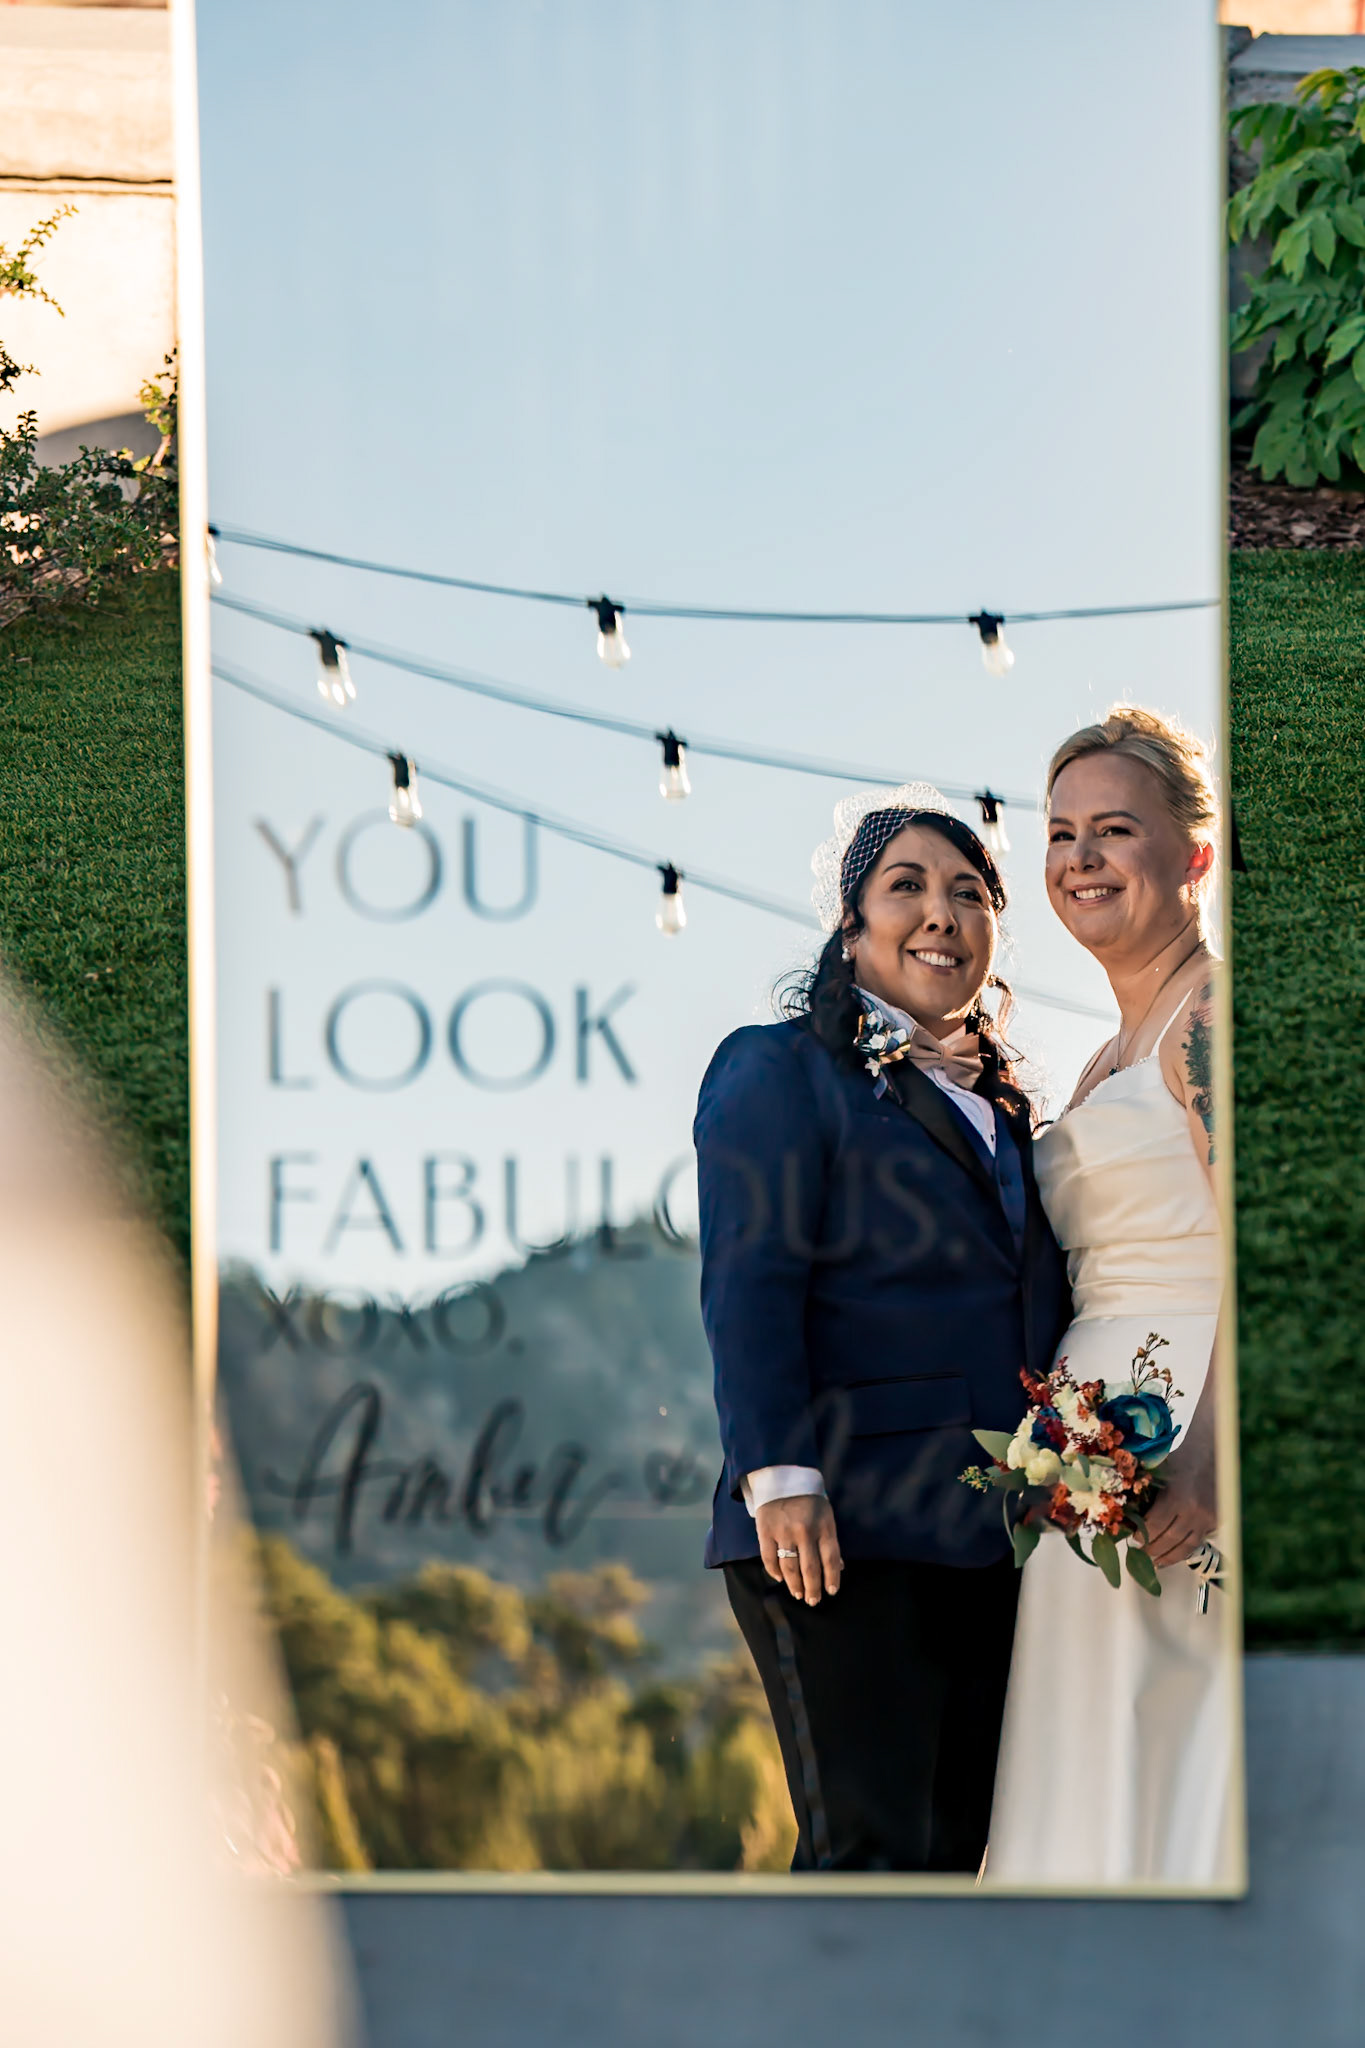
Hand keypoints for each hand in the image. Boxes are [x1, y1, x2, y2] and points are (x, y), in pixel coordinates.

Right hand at [755, 1494, 842, 1603]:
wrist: (781, 1476)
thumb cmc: (809, 1498)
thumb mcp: (826, 1515)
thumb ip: (830, 1541)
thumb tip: (837, 1567)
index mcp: (823, 1526)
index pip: (830, 1559)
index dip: (832, 1578)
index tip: (832, 1592)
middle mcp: (805, 1531)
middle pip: (810, 1568)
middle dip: (813, 1589)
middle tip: (813, 1601)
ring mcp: (784, 1532)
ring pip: (790, 1567)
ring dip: (794, 1585)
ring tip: (798, 1594)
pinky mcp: (765, 1531)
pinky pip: (769, 1558)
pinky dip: (774, 1572)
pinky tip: (780, 1579)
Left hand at [1144, 1444, 1217, 1568]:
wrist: (1214, 1450)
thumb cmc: (1181, 1457)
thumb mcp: (1159, 1469)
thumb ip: (1144, 1491)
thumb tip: (1126, 1514)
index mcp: (1176, 1496)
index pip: (1155, 1525)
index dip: (1142, 1536)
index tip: (1133, 1540)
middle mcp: (1195, 1511)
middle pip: (1169, 1540)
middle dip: (1153, 1550)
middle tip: (1140, 1554)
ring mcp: (1209, 1518)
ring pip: (1186, 1546)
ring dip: (1169, 1557)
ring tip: (1156, 1563)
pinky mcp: (1218, 1521)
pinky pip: (1199, 1540)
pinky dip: (1185, 1549)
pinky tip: (1174, 1553)